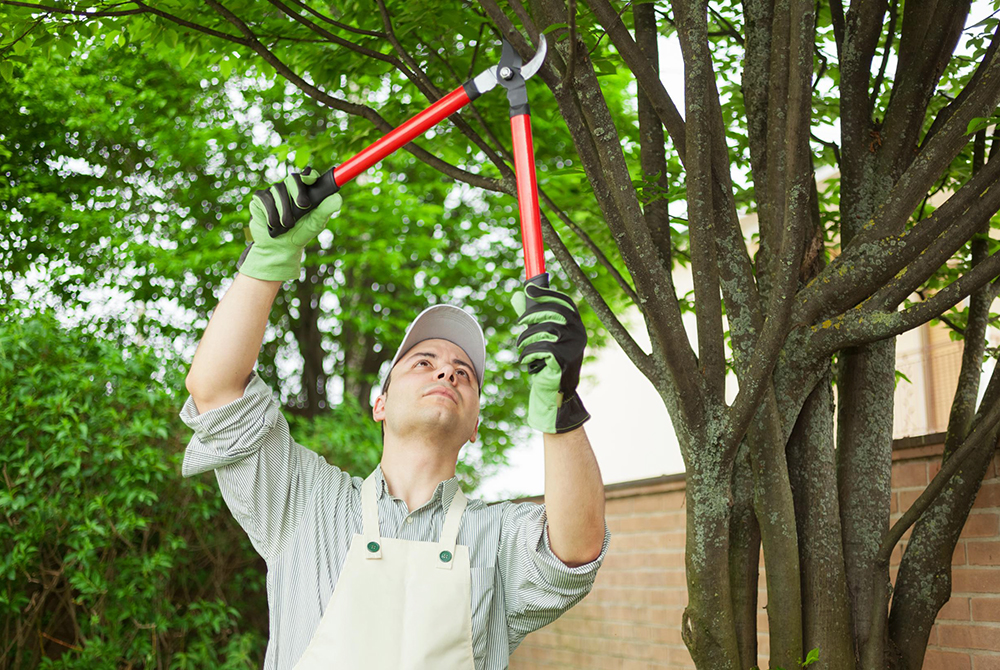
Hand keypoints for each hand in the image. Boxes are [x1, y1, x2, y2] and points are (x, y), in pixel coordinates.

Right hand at [236, 167, 342, 281]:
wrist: (280, 246)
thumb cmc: (301, 232)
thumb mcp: (316, 223)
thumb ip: (326, 210)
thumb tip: (338, 199)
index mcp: (306, 190)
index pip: (309, 175)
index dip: (309, 175)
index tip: (309, 180)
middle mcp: (290, 187)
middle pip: (293, 178)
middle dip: (298, 192)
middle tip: (303, 206)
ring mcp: (275, 191)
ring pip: (278, 190)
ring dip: (284, 210)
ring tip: (287, 225)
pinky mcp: (261, 198)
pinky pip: (265, 198)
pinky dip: (271, 213)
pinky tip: (274, 223)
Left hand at [512, 273, 589, 433]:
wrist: (556, 393)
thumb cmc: (548, 363)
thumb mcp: (541, 337)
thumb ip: (532, 316)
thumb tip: (518, 295)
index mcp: (576, 326)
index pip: (564, 302)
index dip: (546, 294)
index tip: (528, 288)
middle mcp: (579, 333)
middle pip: (553, 313)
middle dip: (531, 315)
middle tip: (519, 323)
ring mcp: (573, 347)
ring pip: (544, 330)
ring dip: (527, 338)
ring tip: (522, 347)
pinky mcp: (564, 359)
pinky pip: (541, 348)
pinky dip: (528, 353)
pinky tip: (527, 361)